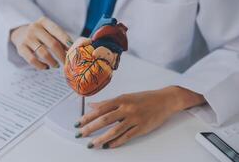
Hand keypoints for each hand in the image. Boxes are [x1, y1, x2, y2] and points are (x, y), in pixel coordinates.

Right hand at [10, 16, 73, 69]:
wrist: (20, 32)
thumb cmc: (41, 34)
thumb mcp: (50, 31)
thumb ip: (61, 38)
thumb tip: (74, 50)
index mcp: (44, 21)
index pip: (58, 31)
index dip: (67, 42)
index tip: (73, 50)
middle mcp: (35, 28)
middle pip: (53, 44)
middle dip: (62, 55)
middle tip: (67, 63)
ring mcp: (27, 38)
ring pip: (43, 53)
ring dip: (52, 62)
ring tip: (56, 65)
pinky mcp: (20, 48)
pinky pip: (32, 60)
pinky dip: (41, 66)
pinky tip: (46, 67)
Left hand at [74, 86, 204, 148]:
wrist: (165, 100)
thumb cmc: (144, 98)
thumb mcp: (125, 96)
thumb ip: (109, 102)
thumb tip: (92, 105)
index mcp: (121, 99)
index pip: (100, 109)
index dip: (88, 116)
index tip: (78, 122)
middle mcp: (126, 108)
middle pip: (104, 120)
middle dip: (90, 128)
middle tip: (80, 134)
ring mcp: (134, 119)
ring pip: (114, 130)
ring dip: (101, 139)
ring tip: (92, 144)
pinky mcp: (142, 128)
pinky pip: (127, 137)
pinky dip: (117, 142)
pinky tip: (109, 146)